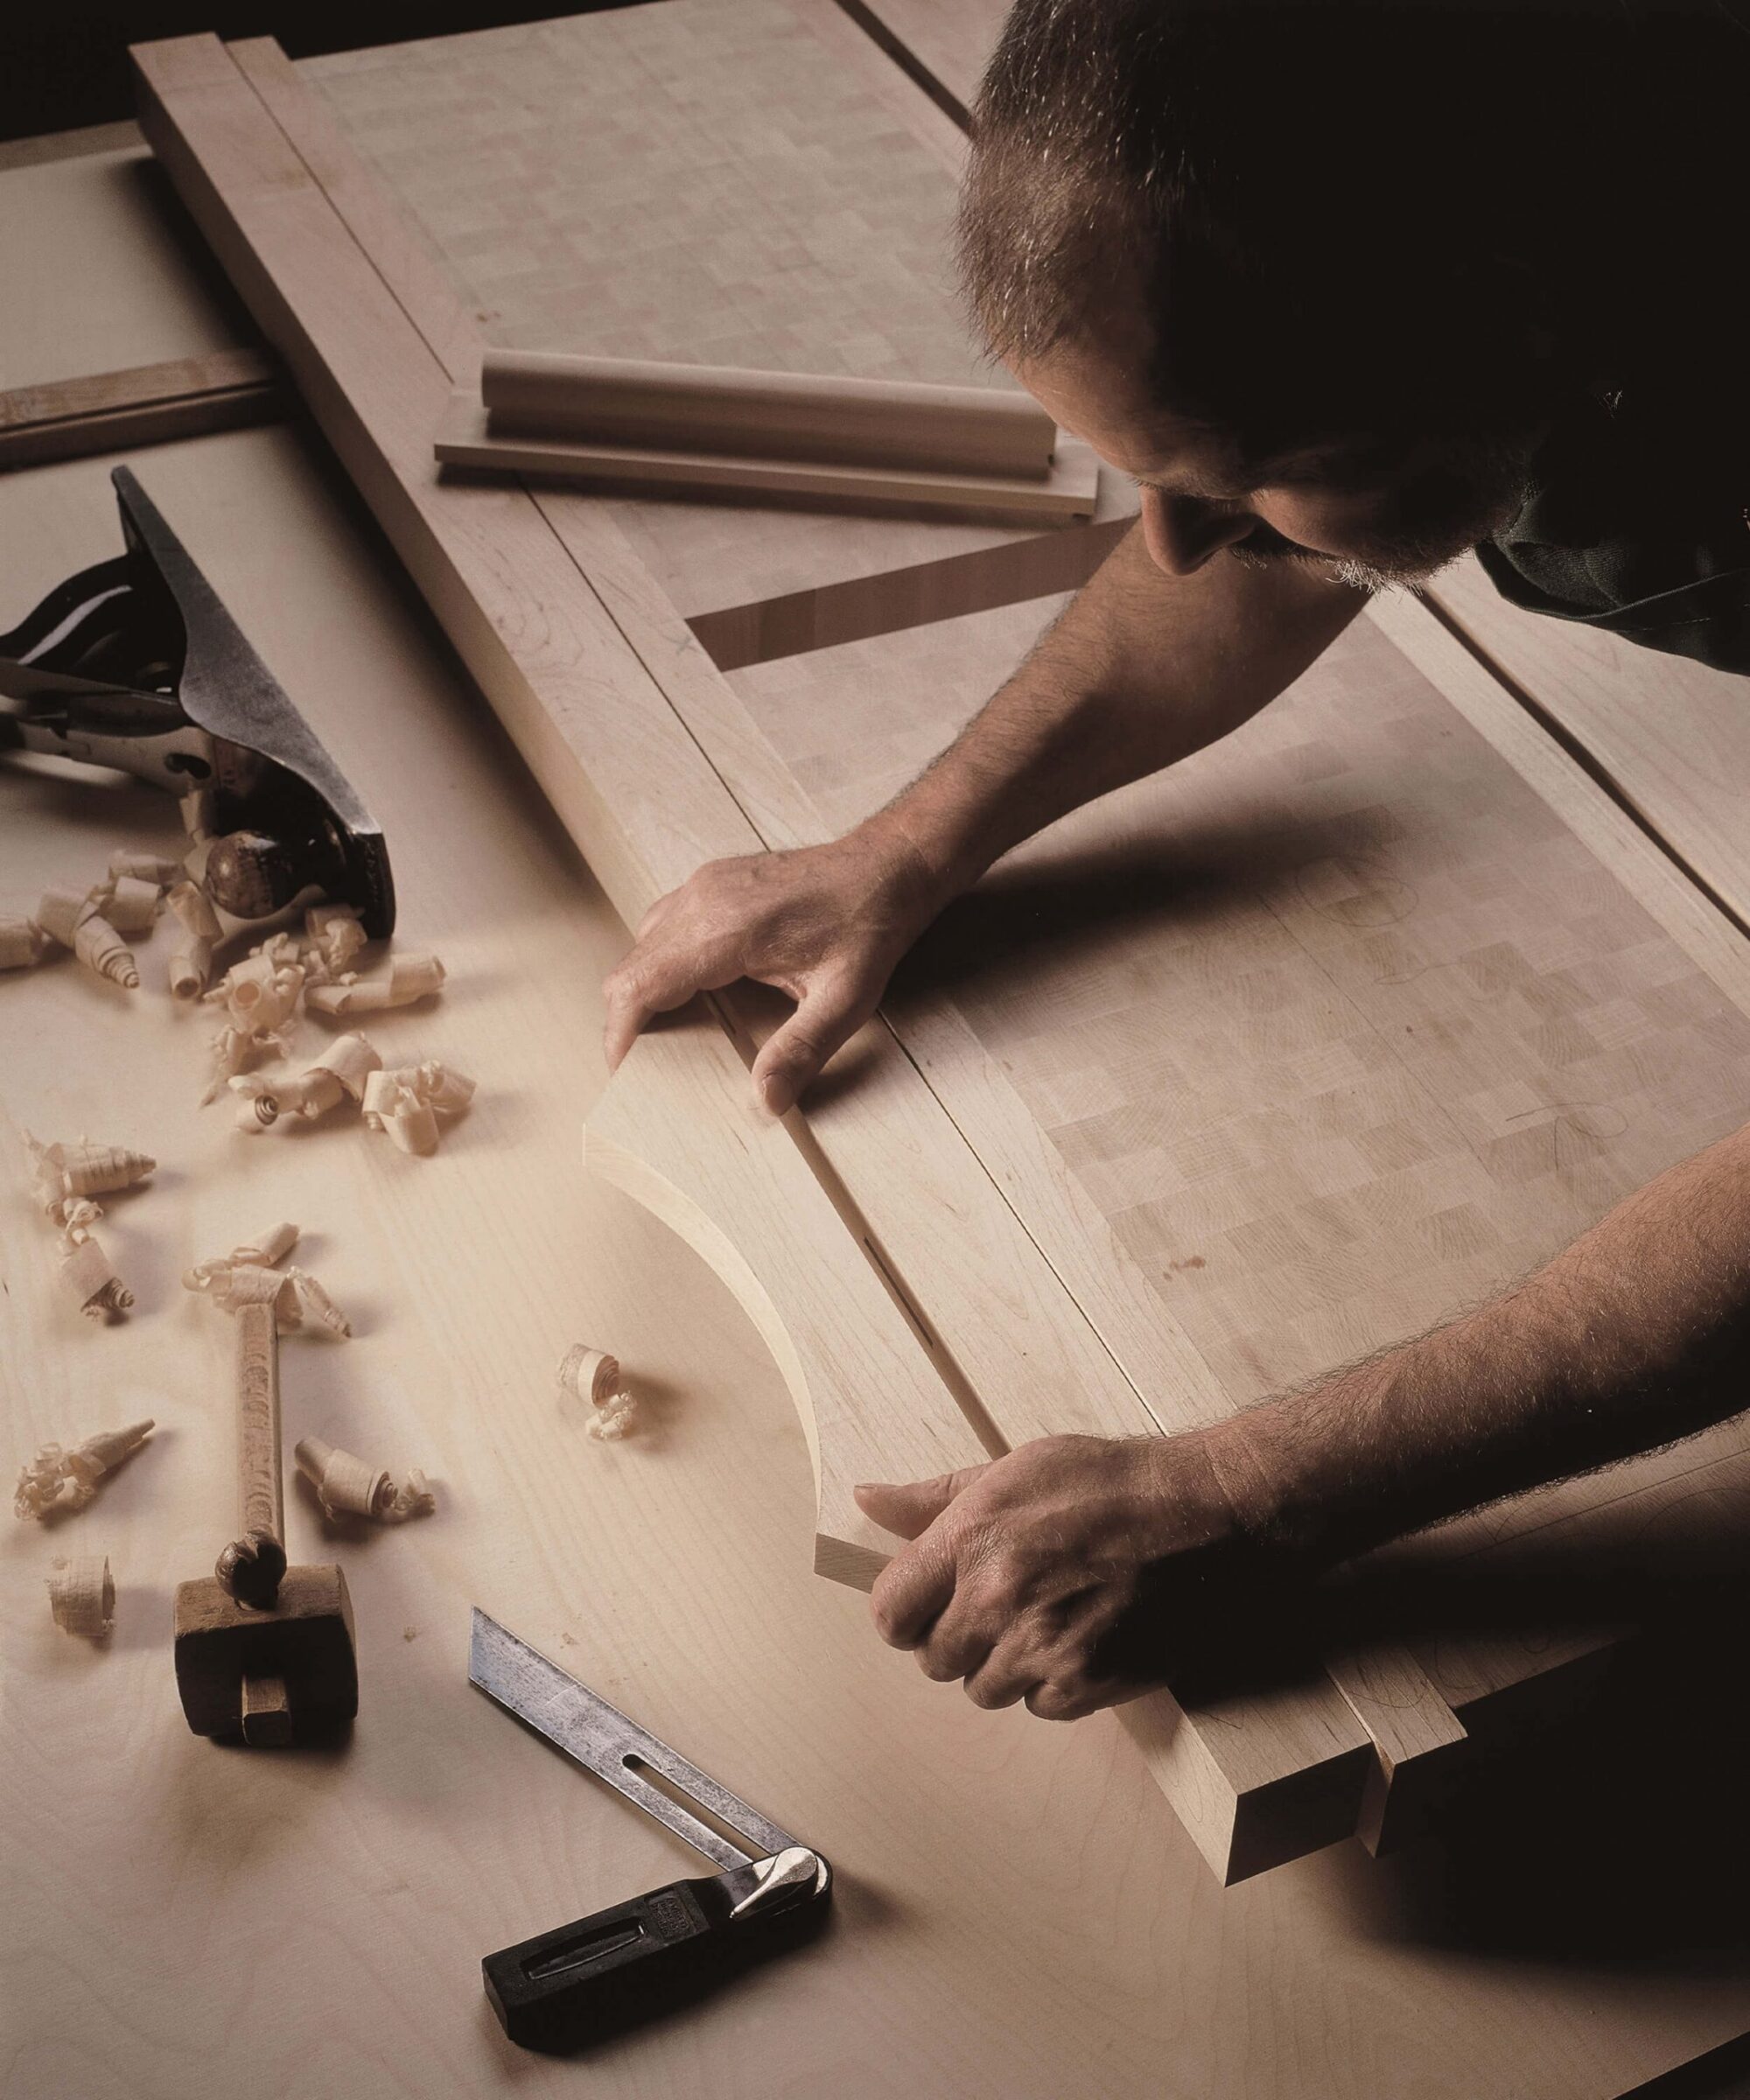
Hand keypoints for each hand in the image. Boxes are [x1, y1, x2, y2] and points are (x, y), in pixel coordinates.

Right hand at [602, 822, 949, 1113]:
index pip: (641, 985)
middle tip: (643, 1067)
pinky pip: (662, 926)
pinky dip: (660, 965)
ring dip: (643, 992)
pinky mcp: (712, 882)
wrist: (885, 866)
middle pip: (630, 969)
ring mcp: (703, 885)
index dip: (620, 1033)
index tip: (624, 1072)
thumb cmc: (868, 925)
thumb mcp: (846, 999)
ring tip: (665, 1037)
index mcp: (725, 930)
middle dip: (626, 1022)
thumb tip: (766, 1100)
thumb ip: (803, 1050)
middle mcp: (702, 900)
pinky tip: (691, 993)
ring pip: (641, 946)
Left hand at [855, 1431, 1277, 1718]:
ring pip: (984, 1689)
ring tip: (1050, 1615)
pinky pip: (1038, 1707)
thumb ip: (935, 1497)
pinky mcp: (1086, 1684)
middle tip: (1003, 1604)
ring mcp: (1041, 1647)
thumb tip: (867, 1500)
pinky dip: (1053, 1684)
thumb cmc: (1115, 1483)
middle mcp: (997, 1598)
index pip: (889, 1613)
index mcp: (971, 1539)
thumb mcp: (1017, 1467)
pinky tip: (1082, 1638)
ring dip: (1006, 1663)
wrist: (1213, 1517)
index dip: (906, 1611)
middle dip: (958, 1637)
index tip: (933, 1600)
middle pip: (933, 1660)